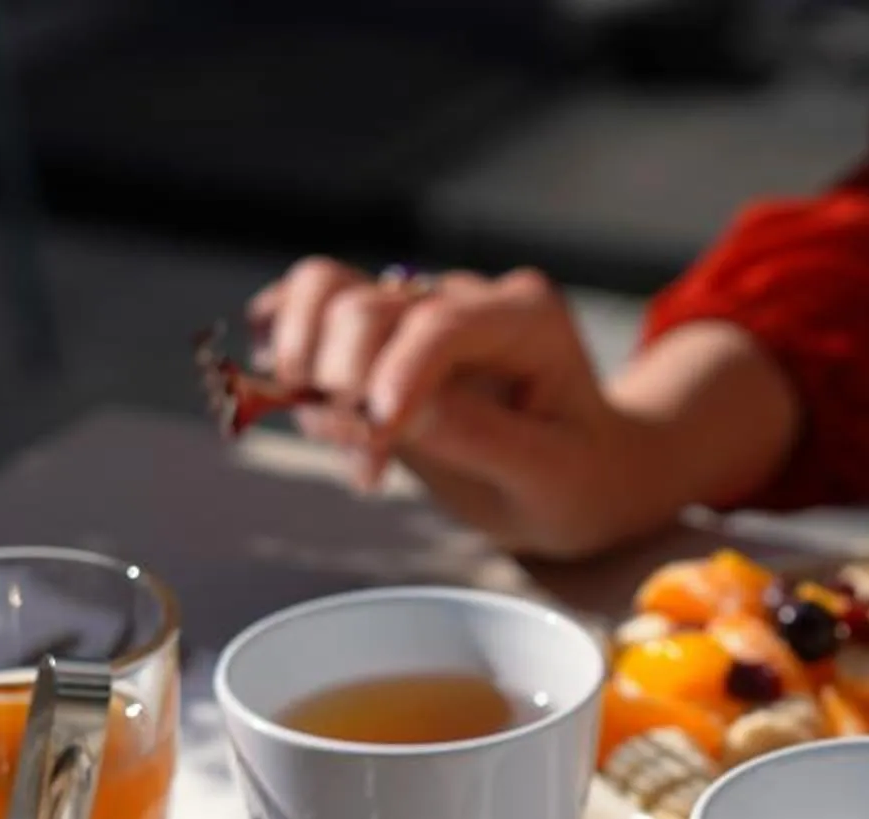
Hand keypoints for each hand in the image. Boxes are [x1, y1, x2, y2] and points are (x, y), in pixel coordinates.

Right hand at [248, 257, 663, 557]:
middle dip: (344, 387)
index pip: (442, 323)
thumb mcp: (551, 475)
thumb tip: (404, 413)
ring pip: (323, 290)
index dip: (396, 374)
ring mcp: (417, 309)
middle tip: (366, 469)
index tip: (376, 436)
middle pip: (368, 305)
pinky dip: (286, 343)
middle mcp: (465, 298)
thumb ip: (483, 438)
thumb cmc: (577, 479)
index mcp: (527, 318)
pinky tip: (287, 390)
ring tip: (332, 435)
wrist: (582, 475)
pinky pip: (311, 307)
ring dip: (304, 367)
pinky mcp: (381, 335)